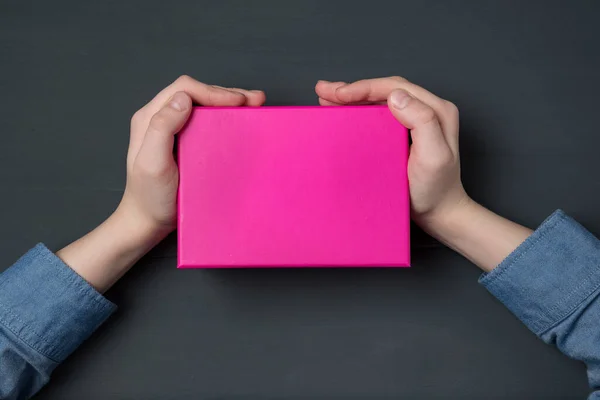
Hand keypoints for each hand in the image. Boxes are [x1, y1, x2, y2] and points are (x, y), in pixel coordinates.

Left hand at [58, 76, 264, 290]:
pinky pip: (206, 122)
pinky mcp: (186, 143)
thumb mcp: (152, 164)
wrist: (148, 223)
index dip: (213, 92)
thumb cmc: (150, 198)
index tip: (238, 102)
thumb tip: (184, 99)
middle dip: (227, 93)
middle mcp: (161, 119)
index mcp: (150, 118)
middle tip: (255, 100)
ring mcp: (174, 131)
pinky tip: (242, 121)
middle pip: (196, 93)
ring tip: (255, 105)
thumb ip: (162, 129)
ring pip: (203, 105)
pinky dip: (226, 118)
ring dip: (229, 103)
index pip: (184, 90)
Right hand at [317, 77, 532, 271]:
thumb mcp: (434, 157)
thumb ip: (422, 122)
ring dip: (352, 98)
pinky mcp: (405, 133)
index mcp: (436, 110)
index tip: (339, 94)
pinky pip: (379, 114)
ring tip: (326, 97)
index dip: (364, 88)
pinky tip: (341, 112)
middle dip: (353, 89)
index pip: (395, 87)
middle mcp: (428, 110)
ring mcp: (416, 121)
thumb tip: (395, 96)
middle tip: (324, 91)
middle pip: (385, 90)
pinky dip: (358, 110)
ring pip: (380, 100)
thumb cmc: (436, 191)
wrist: (440, 214)